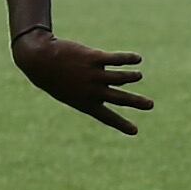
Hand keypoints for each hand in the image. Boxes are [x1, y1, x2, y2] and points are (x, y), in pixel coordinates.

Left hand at [11, 29, 150, 134]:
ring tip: (138, 76)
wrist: (40, 59)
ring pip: (120, 77)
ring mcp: (93, 74)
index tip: (135, 131)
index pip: (107, 117)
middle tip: (150, 105)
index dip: (121, 125)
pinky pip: (116, 59)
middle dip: (136, 102)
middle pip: (119, 98)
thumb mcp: (68, 91)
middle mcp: (92, 91)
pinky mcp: (94, 58)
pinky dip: (128, 59)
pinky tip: (137, 59)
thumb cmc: (52, 77)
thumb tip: (110, 86)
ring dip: (132, 77)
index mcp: (85, 103)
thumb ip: (87, 92)